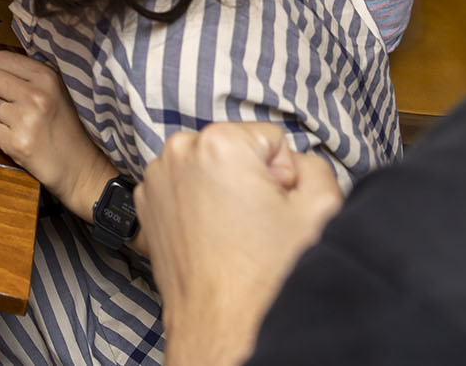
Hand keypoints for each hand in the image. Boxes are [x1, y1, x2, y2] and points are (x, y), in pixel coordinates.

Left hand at [0, 52, 114, 208]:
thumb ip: (31, 76)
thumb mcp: (58, 91)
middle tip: (11, 104)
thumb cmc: (68, 129)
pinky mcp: (15, 143)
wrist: (82, 169)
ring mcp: (25, 120)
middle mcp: (35, 95)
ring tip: (19, 124)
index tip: (10, 84)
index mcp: (47, 77)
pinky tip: (18, 139)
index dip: (0, 72)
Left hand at [138, 123, 343, 365]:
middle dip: (250, 179)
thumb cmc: (266, 277)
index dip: (284, 175)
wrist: (222, 326)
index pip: (271, 139)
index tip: (276, 207)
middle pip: (235, 149)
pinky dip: (196, 205)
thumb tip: (298, 163)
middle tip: (256, 223)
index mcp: (220, 142)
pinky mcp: (144, 204)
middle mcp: (178, 151)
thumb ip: (316, 167)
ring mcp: (155, 178)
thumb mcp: (321, 210)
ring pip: (208, 168)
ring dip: (222, 191)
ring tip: (233, 234)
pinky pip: (182, 188)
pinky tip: (210, 238)